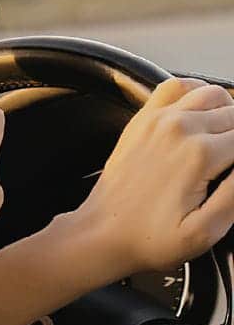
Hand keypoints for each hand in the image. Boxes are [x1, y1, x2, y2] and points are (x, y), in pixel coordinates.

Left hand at [66, 77, 233, 276]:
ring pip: (212, 94)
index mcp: (200, 154)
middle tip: (229, 163)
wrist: (103, 233)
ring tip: (228, 141)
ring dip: (228, 112)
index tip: (232, 172)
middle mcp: (179, 128)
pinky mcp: (142, 120)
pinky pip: (177, 86)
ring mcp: (158, 119)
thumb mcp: (207, 230)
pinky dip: (197, 93)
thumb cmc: (150, 238)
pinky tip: (204, 115)